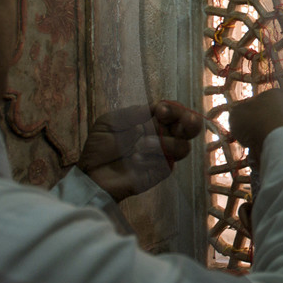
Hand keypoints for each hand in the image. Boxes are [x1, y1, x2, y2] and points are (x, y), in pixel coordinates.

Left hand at [78, 100, 203, 202]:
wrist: (92, 174)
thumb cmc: (99, 147)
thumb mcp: (109, 122)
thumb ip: (132, 113)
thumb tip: (155, 108)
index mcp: (150, 121)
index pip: (172, 111)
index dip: (172, 109)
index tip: (160, 110)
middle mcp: (161, 136)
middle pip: (189, 127)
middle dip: (190, 122)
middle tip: (184, 122)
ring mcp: (163, 155)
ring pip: (183, 147)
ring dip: (165, 143)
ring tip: (142, 146)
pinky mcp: (160, 172)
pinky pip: (168, 163)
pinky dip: (152, 160)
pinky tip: (136, 161)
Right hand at [226, 88, 282, 152]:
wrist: (280, 141)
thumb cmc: (255, 122)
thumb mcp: (236, 115)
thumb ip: (237, 114)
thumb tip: (239, 116)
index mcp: (275, 94)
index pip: (259, 102)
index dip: (248, 115)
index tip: (242, 125)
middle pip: (269, 118)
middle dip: (258, 129)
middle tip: (248, 139)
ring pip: (276, 132)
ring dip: (265, 139)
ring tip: (256, 149)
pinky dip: (275, 148)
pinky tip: (267, 153)